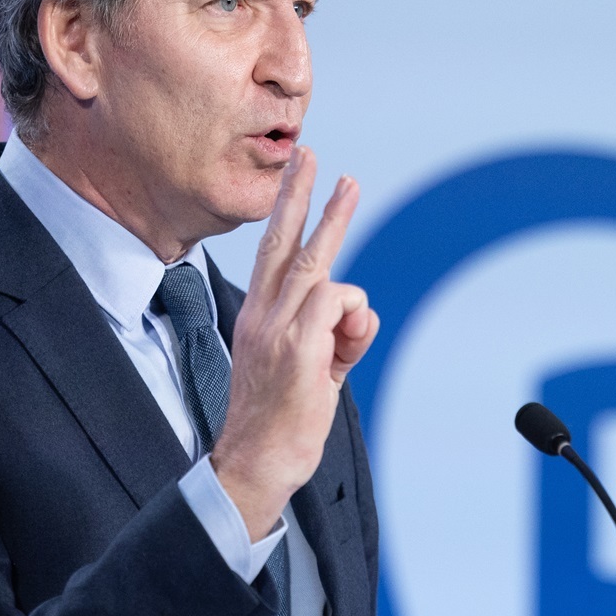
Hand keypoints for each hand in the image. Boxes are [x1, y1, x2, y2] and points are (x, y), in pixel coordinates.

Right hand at [211, 146, 376, 539]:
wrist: (255, 463)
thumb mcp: (313, 369)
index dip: (287, 215)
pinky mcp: (297, 347)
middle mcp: (262, 315)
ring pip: (318, 263)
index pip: (271, 254)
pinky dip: (354, 321)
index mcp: (259, 317)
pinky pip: (339, 302)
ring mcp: (277, 329)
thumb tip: (360, 317)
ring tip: (349, 198)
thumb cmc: (282, 421)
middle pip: (283, 241)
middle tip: (312, 152)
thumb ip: (337, 336)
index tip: (299, 179)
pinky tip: (346, 349)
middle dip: (299, 192)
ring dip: (336, 227)